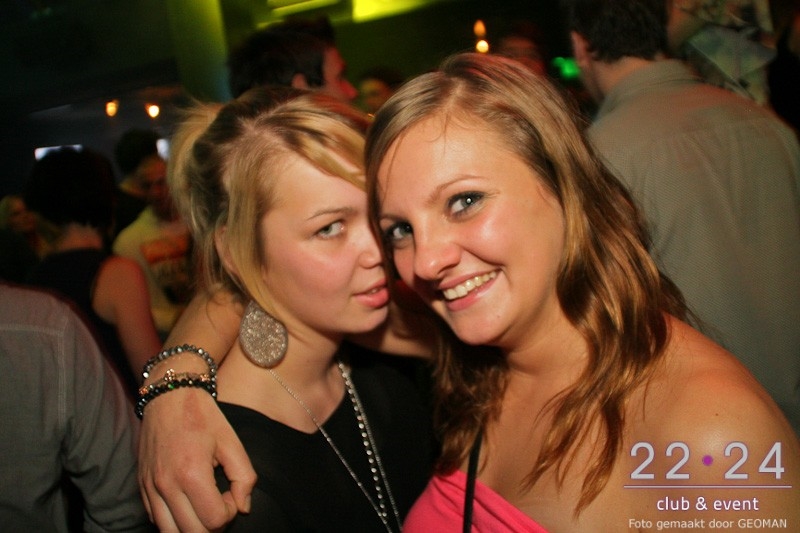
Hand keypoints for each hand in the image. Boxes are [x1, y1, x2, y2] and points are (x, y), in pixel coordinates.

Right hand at [138, 387, 256, 531]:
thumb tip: (243, 508)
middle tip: (220, 501)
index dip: (230, 512)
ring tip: (204, 505)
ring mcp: (150, 488)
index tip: (231, 493)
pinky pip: (157, 520)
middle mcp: (166, 485)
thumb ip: (245, 477)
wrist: (169, 396)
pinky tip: (187, 500)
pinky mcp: (142, 487)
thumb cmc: (203, 417)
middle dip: (213, 524)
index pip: (214, 520)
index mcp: (191, 473)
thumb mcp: (232, 442)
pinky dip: (175, 519)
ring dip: (193, 526)